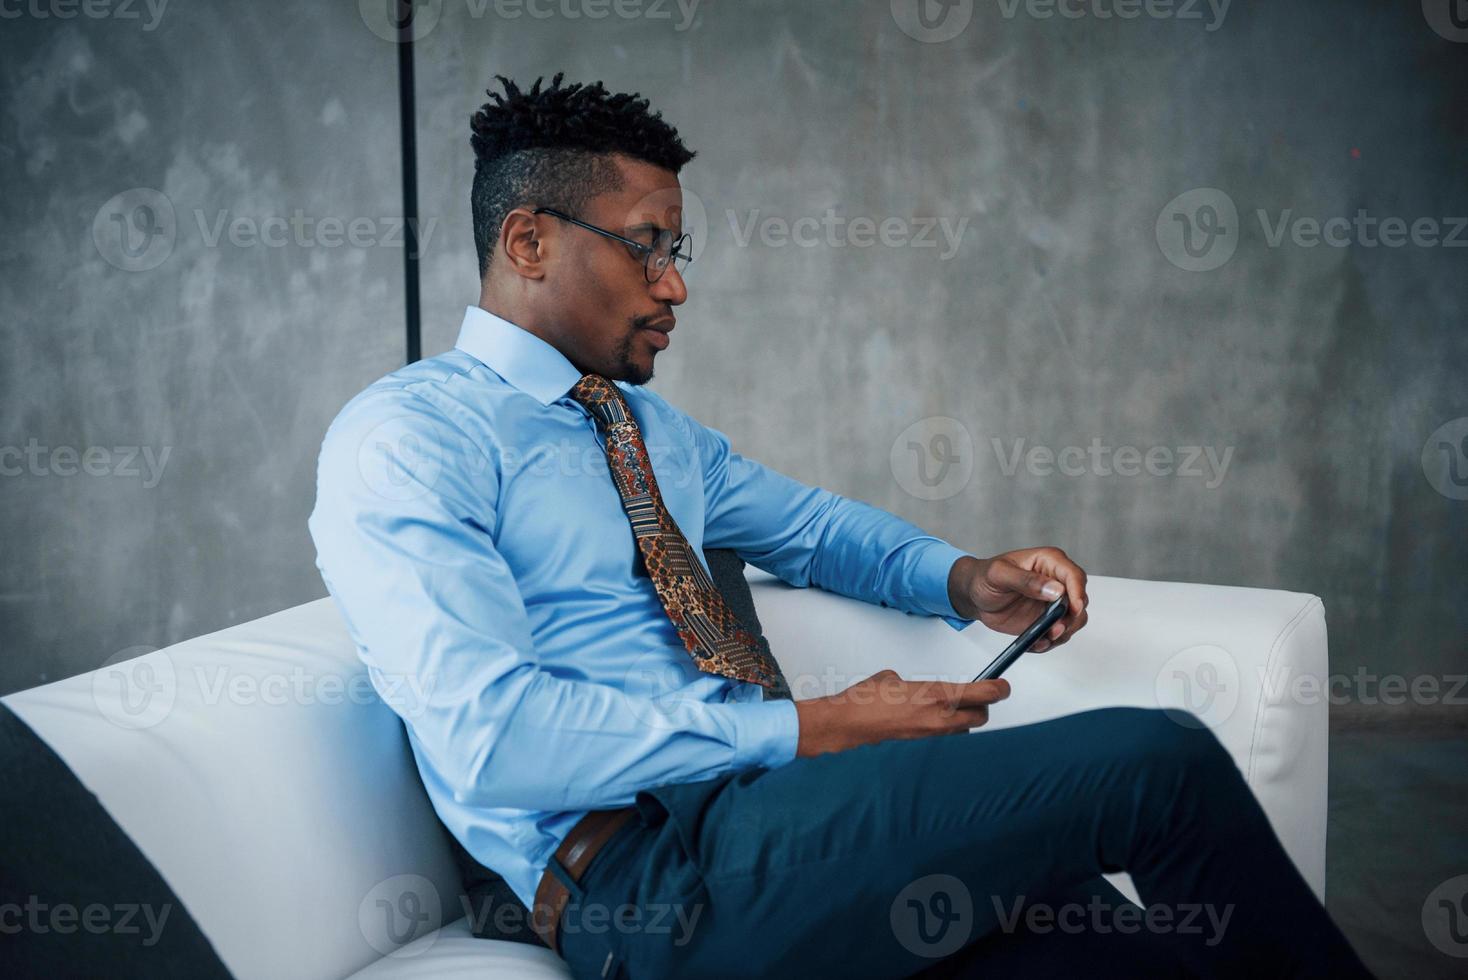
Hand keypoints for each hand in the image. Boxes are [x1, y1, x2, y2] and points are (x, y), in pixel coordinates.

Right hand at [793, 669, 1010, 756]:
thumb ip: (912, 683)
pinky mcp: (921, 744)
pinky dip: (946, 727)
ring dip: (965, 719)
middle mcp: (938, 717)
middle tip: (981, 695)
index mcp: (935, 694)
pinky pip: (945, 736)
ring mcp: (931, 734)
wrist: (848, 723)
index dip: (998, 690)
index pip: (982, 694)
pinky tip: (934, 719)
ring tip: (955, 708)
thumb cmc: (865, 699)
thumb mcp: (892, 677)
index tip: (1003, 685)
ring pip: (964, 729)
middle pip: (981, 716)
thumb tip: (913, 689)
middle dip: (984, 705)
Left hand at [947, 547, 1088, 652]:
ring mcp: (1053, 603)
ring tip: (1043, 638)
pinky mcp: (1047, 620)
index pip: (1074, 576)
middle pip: (1080, 601)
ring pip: (1073, 621)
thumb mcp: (999, 574)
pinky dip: (1049, 642)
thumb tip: (1055, 589)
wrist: (975, 595)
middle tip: (1055, 629)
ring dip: (1062, 633)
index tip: (1073, 608)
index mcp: (1049, 562)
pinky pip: (1057, 635)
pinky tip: (1034, 643)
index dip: (1078, 593)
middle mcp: (1056, 582)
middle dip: (1071, 619)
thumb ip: (1026, 580)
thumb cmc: (985, 577)